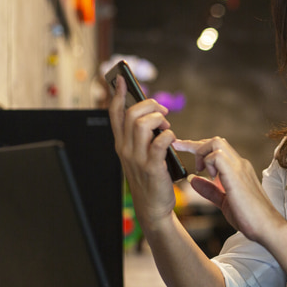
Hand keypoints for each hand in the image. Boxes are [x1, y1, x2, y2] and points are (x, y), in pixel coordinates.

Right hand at [108, 75, 177, 230]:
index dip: (117, 94)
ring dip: (158, 119)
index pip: (114, 114)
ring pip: (142, 124)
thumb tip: (153, 114)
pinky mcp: (152, 167)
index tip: (121, 79)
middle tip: (162, 111)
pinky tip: (172, 138)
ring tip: (167, 126)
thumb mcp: (139, 154)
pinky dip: (169, 135)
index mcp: (120, 144)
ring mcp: (137, 158)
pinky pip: (160, 142)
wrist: (152, 207)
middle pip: (130, 114)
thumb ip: (141, 136)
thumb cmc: (150, 178)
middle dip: (149, 105)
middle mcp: (125, 149)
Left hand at [173, 137, 285, 241]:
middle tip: (179, 150)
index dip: (199, 148)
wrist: (267, 227)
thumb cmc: (250, 217)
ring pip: (216, 142)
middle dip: (194, 145)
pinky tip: (210, 176)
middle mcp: (239, 164)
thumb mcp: (224, 202)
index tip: (182, 148)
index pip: (218, 150)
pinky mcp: (236, 174)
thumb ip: (210, 190)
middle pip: (216, 141)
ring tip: (200, 171)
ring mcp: (239, 167)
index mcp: (238, 169)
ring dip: (202, 153)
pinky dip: (208, 162)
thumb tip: (193, 180)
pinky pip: (217, 155)